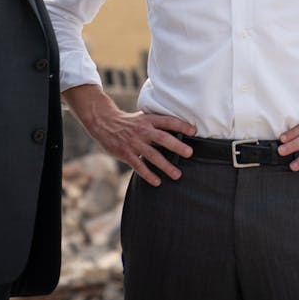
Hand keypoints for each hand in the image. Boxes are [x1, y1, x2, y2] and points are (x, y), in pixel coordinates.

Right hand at [64, 85, 194, 185]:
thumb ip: (158, 123)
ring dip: (165, 166)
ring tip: (177, 175)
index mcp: (149, 120)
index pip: (168, 121)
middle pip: (163, 138)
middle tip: (189, 153)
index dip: (181, 125)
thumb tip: (180, 131)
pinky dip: (148, 174)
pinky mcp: (125, 153)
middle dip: (177, 146)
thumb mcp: (144, 117)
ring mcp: (134, 142)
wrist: (104, 122)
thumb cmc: (130, 122)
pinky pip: (138, 166)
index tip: (194, 131)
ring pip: (152, 155)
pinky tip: (157, 182)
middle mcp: (143, 130)